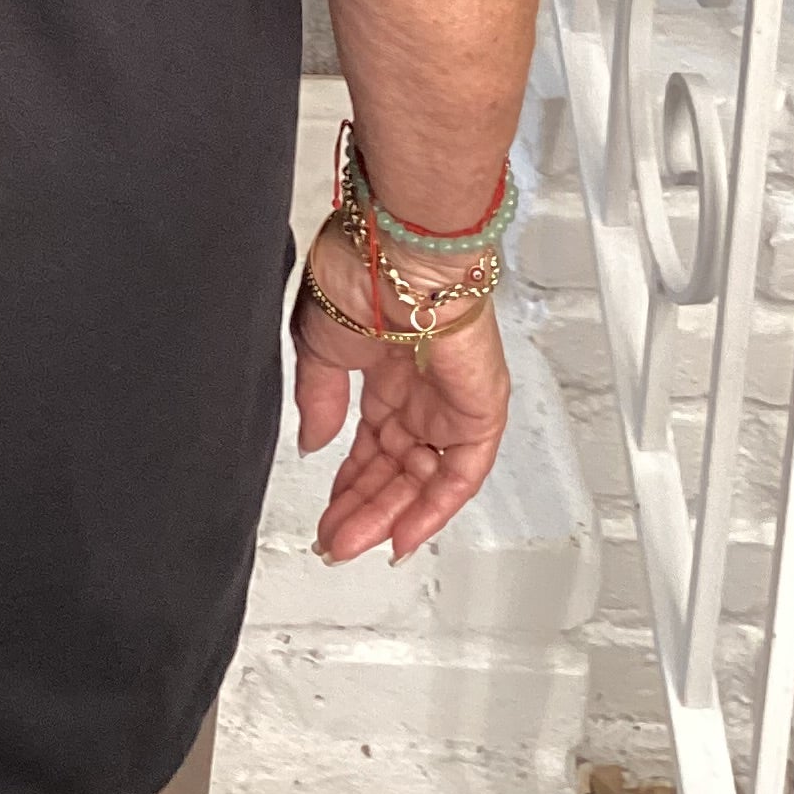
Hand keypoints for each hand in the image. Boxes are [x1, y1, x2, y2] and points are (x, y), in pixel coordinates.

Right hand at [291, 214, 511, 563]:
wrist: (398, 251)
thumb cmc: (360, 268)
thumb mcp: (317, 343)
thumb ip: (319, 400)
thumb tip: (314, 442)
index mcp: (383, 364)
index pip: (370, 441)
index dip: (348, 479)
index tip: (327, 510)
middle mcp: (419, 385)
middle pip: (394, 466)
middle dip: (362, 507)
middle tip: (335, 540)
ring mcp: (450, 398)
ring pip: (423, 476)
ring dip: (388, 515)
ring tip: (351, 543)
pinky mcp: (479, 408)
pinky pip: (459, 473)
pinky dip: (432, 508)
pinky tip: (401, 534)